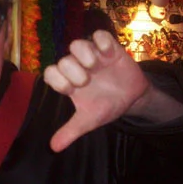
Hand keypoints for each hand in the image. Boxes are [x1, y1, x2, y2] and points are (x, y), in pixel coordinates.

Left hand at [43, 30, 149, 151]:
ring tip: (96, 67)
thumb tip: (53, 148)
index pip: (50, 72)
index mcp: (68, 81)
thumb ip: (70, 131)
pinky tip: (109, 55)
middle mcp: (76, 65)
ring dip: (85, 56)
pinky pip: (99, 35)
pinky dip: (102, 42)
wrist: (131, 98)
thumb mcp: (88, 120)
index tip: (70, 91)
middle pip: (64, 59)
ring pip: (77, 44)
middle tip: (86, 82)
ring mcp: (92, 55)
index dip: (57, 80)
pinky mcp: (109, 47)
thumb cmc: (106, 106)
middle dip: (73, 71)